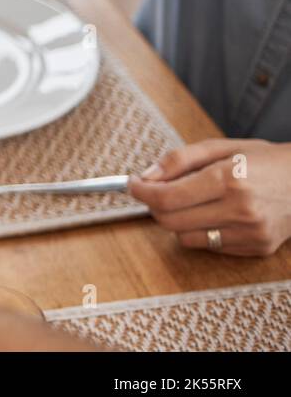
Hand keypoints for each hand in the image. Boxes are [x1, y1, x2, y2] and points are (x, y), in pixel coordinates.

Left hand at [128, 139, 290, 256]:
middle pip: (169, 221)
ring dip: (177, 220)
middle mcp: (240, 210)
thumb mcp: (222, 147)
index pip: (166, 197)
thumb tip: (146, 176)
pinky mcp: (256, 249)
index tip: (133, 184)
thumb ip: (179, 159)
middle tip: (157, 191)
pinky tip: (215, 213)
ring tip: (191, 201)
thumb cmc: (264, 160)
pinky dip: (201, 230)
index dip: (141, 192)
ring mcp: (250, 233)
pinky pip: (208, 245)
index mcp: (229, 179)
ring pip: (185, 237)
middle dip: (155, 206)